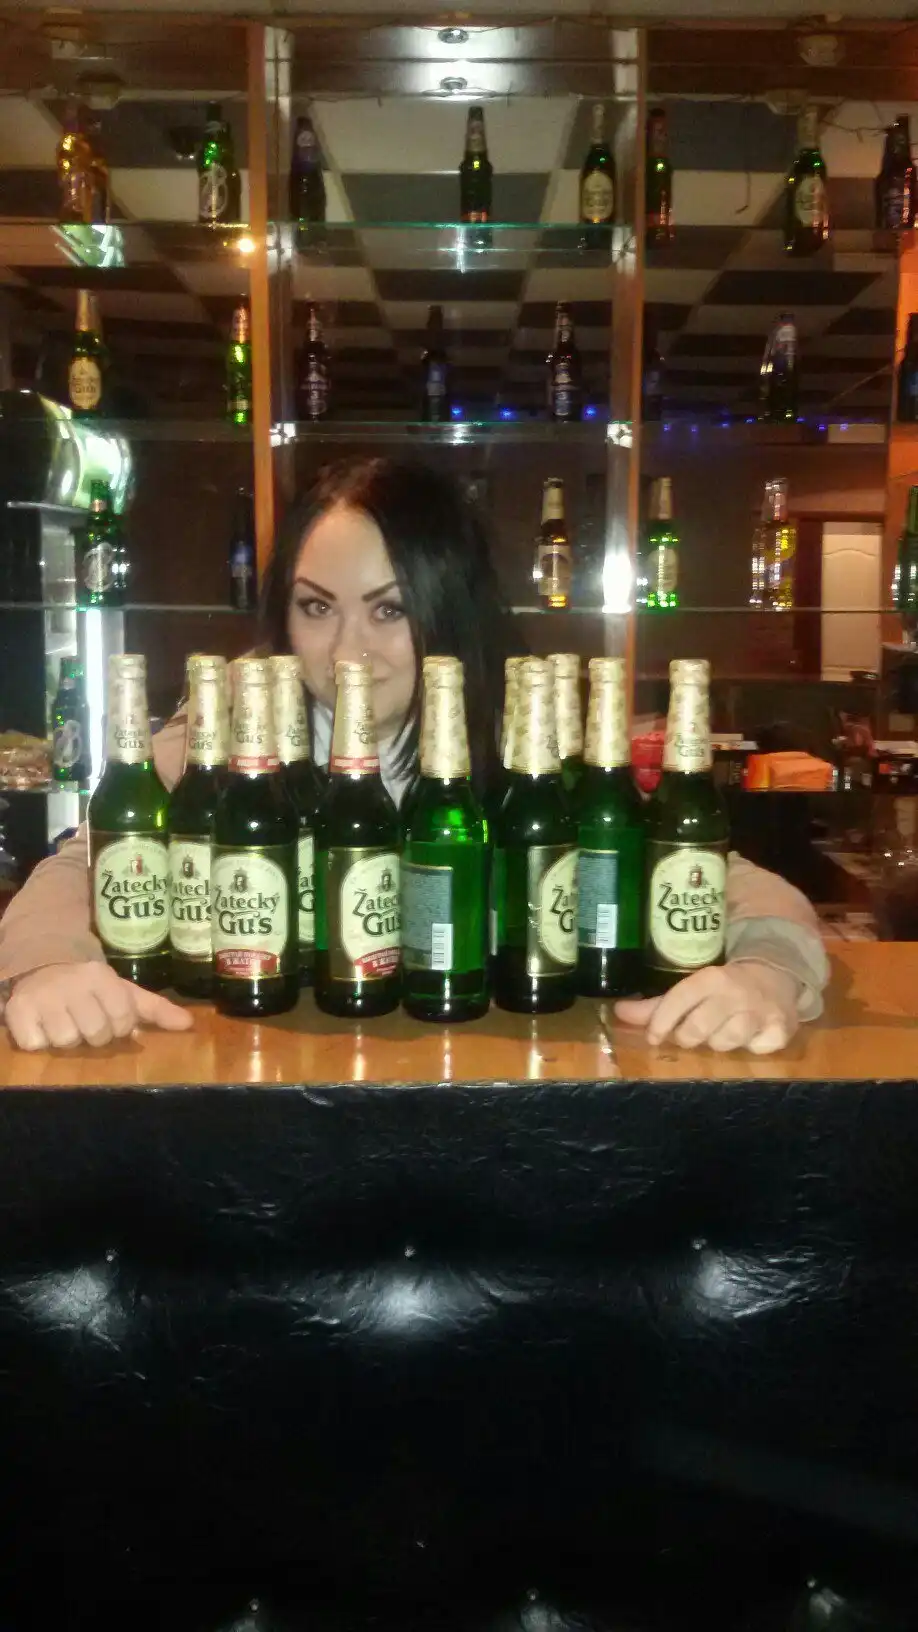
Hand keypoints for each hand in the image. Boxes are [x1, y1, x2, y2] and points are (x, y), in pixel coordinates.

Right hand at [5, 962, 192, 1051]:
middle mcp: (73, 984)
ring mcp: (44, 996)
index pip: (123, 1021)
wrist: (43, 968)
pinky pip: (35, 1044)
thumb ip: (156, 1009)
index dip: (118, 1026)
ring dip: (65, 1039)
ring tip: (63, 1022)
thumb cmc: (90, 988)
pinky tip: (40, 1026)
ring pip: (66, 1041)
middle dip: (93, 1034)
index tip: (108, 1016)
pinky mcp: (18, 1010)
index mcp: (102, 978)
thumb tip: (189, 1024)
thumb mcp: (123, 992)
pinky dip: (37, 1041)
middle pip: (96, 1034)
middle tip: (84, 1020)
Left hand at [614, 963, 799, 1054]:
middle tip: (691, 1032)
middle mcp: (736, 993)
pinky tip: (750, 1034)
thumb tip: (619, 1012)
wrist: (777, 976)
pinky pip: (754, 1051)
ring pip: (723, 1044)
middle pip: (697, 1030)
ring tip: (723, 1029)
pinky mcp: (780, 1030)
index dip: (662, 1020)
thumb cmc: (725, 986)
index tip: (653, 1037)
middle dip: (688, 1036)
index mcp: (712, 978)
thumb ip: (658, 1004)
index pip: (680, 999)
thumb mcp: (694, 987)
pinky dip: (749, 1047)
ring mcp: (761, 1012)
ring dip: (718, 1042)